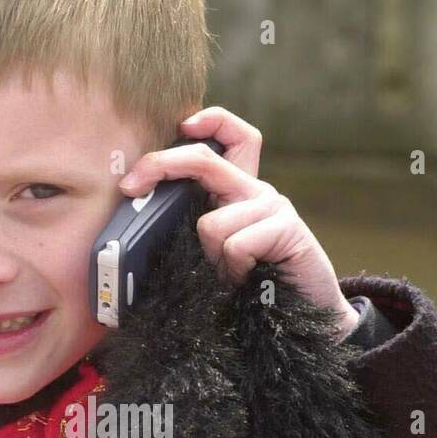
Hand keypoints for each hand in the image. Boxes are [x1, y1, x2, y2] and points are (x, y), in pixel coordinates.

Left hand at [118, 106, 359, 341]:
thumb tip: (147, 220)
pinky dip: (233, 269)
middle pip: (205, 160)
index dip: (210, 121)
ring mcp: (272, 207)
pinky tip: (249, 279)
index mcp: (239, 192)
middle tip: (130, 186)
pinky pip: (235, 245)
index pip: (233, 136)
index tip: (181, 126)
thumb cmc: (255, 288)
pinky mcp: (287, 227)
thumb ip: (196, 231)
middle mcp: (255, 192)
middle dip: (161, 165)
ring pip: (211, 223)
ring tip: (233, 275)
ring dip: (213, 258)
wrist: (306, 315)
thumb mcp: (218, 254)